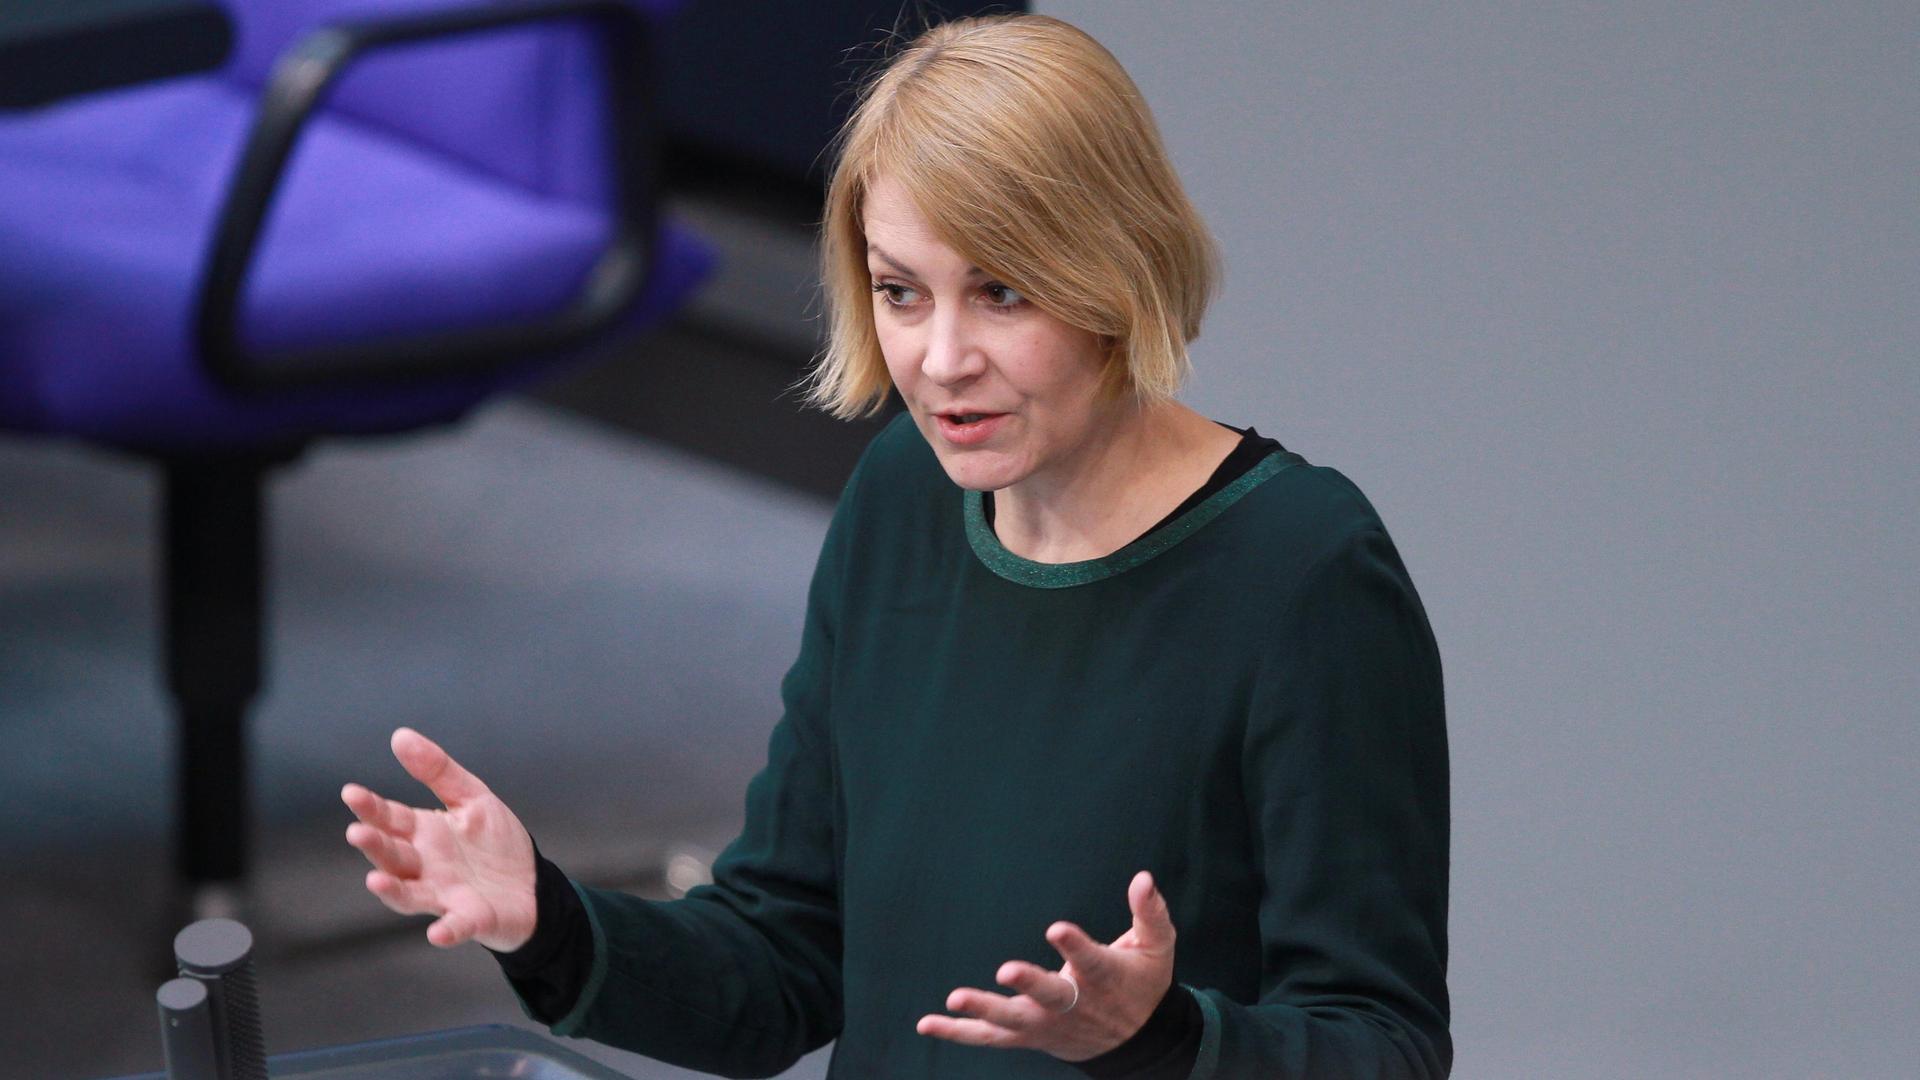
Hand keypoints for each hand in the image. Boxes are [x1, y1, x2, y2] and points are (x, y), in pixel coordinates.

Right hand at [340, 727, 536, 951]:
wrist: (533, 886)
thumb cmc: (495, 844)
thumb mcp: (472, 798)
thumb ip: (438, 771)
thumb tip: (400, 736)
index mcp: (424, 835)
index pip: (390, 819)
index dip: (371, 808)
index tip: (351, 793)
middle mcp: (426, 867)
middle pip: (393, 857)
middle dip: (375, 846)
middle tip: (357, 833)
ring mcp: (445, 895)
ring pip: (410, 895)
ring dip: (393, 891)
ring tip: (376, 881)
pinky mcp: (472, 918)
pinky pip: (456, 926)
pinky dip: (448, 930)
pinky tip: (438, 932)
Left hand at [916, 870, 1176, 1061]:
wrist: (1137, 1043)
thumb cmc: (1143, 984)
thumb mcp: (1157, 948)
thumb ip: (1149, 913)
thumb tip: (1142, 877)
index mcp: (1103, 977)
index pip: (1089, 960)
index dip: (1074, 945)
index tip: (1056, 928)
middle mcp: (1073, 1004)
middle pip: (1049, 996)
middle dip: (1028, 985)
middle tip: (1005, 970)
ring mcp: (1047, 1023)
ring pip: (1012, 1020)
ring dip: (983, 1010)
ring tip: (954, 999)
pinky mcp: (1028, 1035)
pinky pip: (989, 1037)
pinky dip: (958, 1033)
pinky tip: (927, 1024)